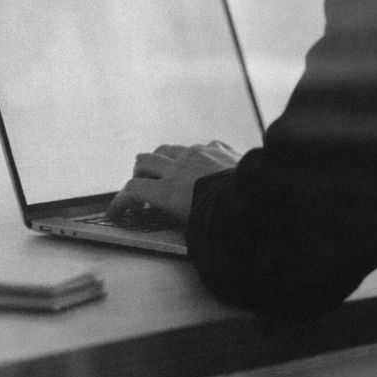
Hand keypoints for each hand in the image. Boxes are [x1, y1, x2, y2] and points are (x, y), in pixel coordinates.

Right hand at [108, 141, 241, 223]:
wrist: (260, 201)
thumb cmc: (226, 221)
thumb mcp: (195, 229)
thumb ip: (178, 221)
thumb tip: (171, 224)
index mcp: (168, 191)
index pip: (132, 191)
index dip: (120, 202)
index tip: (115, 213)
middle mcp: (178, 167)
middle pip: (144, 161)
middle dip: (139, 173)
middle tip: (142, 185)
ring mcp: (199, 153)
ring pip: (168, 148)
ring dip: (162, 160)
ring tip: (166, 171)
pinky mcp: (218, 148)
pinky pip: (200, 146)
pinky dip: (195, 155)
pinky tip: (202, 165)